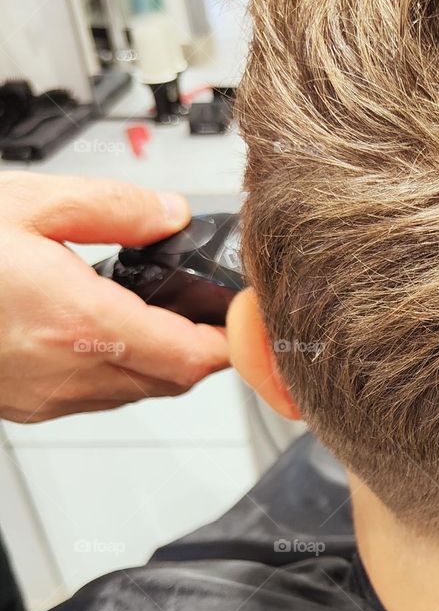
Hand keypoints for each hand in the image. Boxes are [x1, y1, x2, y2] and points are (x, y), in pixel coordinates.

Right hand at [0, 173, 229, 422]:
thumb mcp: (27, 204)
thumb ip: (111, 207)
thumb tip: (169, 213)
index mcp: (78, 321)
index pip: (192, 356)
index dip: (230, 339)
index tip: (239, 315)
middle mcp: (68, 372)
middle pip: (174, 380)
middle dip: (200, 346)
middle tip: (204, 307)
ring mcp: (48, 397)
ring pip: (138, 392)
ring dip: (158, 360)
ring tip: (150, 311)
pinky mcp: (30, 406)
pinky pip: (97, 397)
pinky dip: (116, 369)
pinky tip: (99, 331)